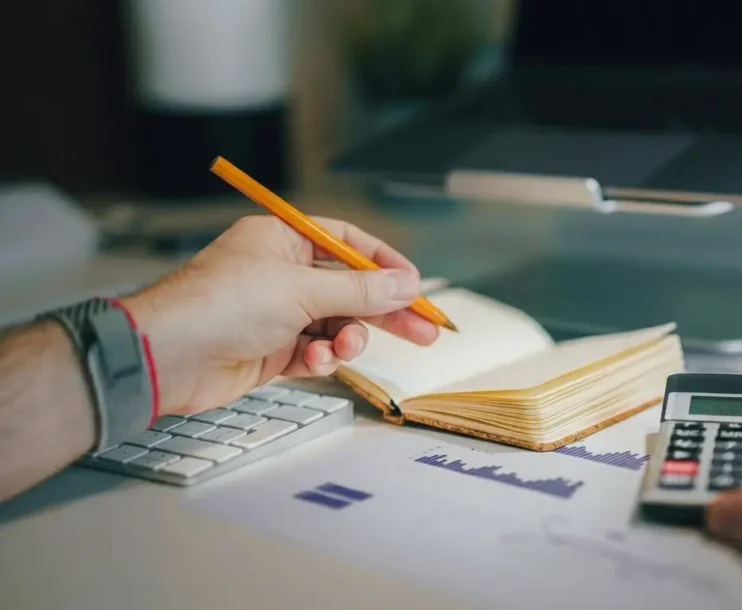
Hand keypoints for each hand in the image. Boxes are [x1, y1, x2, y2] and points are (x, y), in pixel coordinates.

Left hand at [122, 215, 438, 415]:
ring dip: (347, 339)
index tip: (415, 286)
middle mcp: (282, 273)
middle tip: (425, 330)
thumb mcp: (300, 289)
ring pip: (336, 324)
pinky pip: (315, 352)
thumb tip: (405, 285)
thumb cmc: (219, 305)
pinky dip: (321, 359)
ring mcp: (277, 313)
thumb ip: (359, 290)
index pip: (348, 243)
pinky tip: (315, 363)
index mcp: (283, 240)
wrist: (167, 356)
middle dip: (385, 311)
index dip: (384, 264)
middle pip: (350, 288)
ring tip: (344, 348)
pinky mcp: (272, 350)